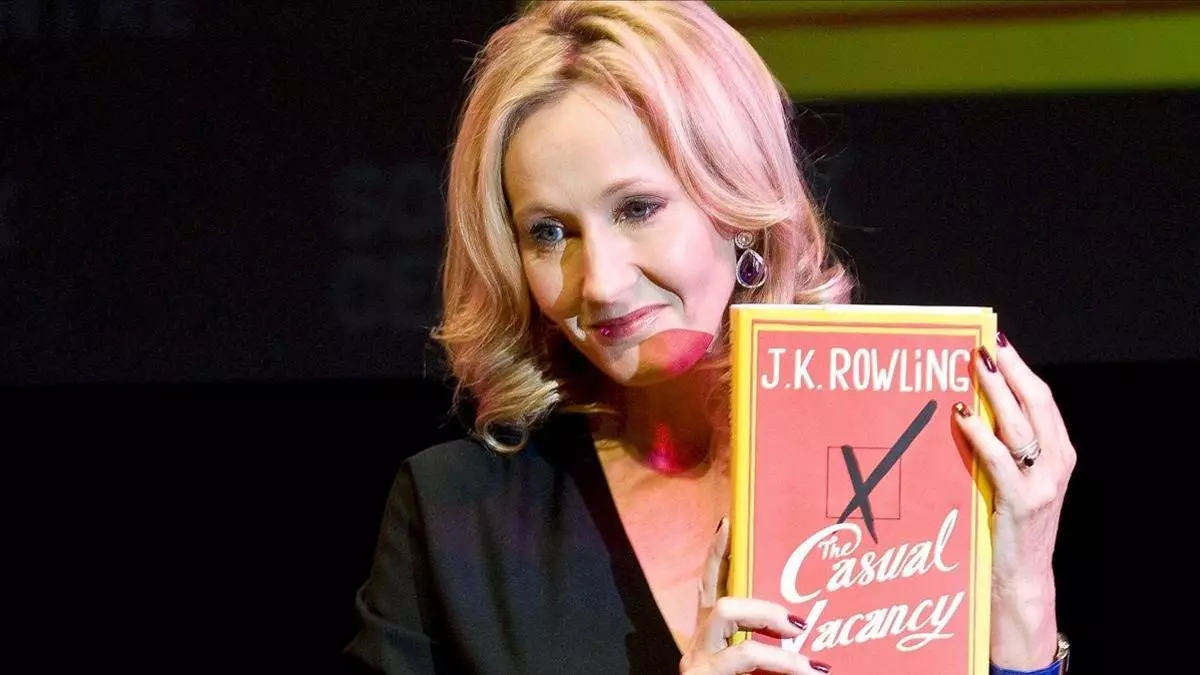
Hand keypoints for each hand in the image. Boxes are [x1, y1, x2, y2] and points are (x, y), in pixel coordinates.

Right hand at [679, 517, 831, 674]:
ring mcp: (699, 661)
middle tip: (799, 622)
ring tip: (806, 649)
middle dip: (760, 603)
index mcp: (710, 636)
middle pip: (719, 598)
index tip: (728, 523)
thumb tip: (806, 633)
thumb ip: (766, 647)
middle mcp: (700, 644)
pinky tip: (809, 671)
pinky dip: (783, 663)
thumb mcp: (751, 667)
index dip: (718, 554)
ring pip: (727, 613)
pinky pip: (747, 654)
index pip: (711, 586)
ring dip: (770, 624)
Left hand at [951, 333, 1075, 668]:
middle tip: (984, 344)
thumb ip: (1004, 446)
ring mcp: (1042, 483)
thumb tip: (971, 403)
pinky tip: (960, 415)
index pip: (1042, 398)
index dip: (1020, 367)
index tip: (997, 339)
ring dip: (994, 392)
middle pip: (1035, 403)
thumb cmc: (1009, 524)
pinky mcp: (1021, 502)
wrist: (1021, 577)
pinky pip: (998, 459)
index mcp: (1059, 452)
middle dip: (1009, 370)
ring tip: (973, 367)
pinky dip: (979, 434)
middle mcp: (1057, 463)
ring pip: (1019, 425)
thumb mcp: (1014, 477)